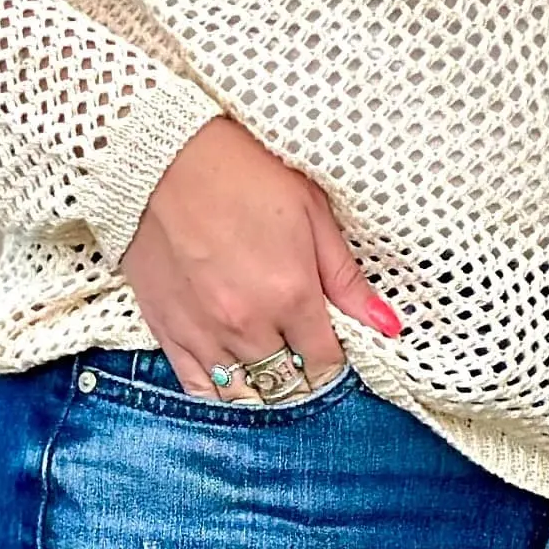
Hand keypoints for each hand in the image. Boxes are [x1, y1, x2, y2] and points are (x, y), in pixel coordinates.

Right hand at [122, 116, 401, 400]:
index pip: (326, 362)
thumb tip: (388, 325)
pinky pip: (196, 386)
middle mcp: (248, 324)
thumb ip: (346, 278)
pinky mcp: (167, 329)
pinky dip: (218, 390)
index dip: (335, 359)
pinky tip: (231, 376)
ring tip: (270, 368)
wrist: (161, 154)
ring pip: (243, 394)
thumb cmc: (241, 172)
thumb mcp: (311, 212)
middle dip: (303, 376)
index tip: (333, 346)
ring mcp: (204, 332)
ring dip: (263, 387)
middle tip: (303, 355)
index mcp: (291, 295)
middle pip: (288, 384)